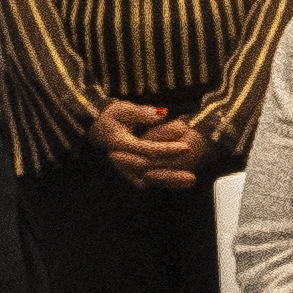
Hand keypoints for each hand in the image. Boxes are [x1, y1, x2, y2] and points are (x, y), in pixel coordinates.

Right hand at [92, 100, 208, 190]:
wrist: (100, 128)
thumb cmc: (114, 116)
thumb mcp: (124, 109)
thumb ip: (141, 113)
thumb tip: (161, 114)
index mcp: (120, 143)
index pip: (146, 149)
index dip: (167, 149)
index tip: (187, 147)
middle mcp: (121, 160)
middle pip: (149, 169)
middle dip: (171, 172)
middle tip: (192, 174)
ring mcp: (124, 168)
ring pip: (149, 179)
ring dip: (170, 181)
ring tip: (191, 180)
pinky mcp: (130, 173)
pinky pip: (149, 180)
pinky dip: (164, 181)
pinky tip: (182, 182)